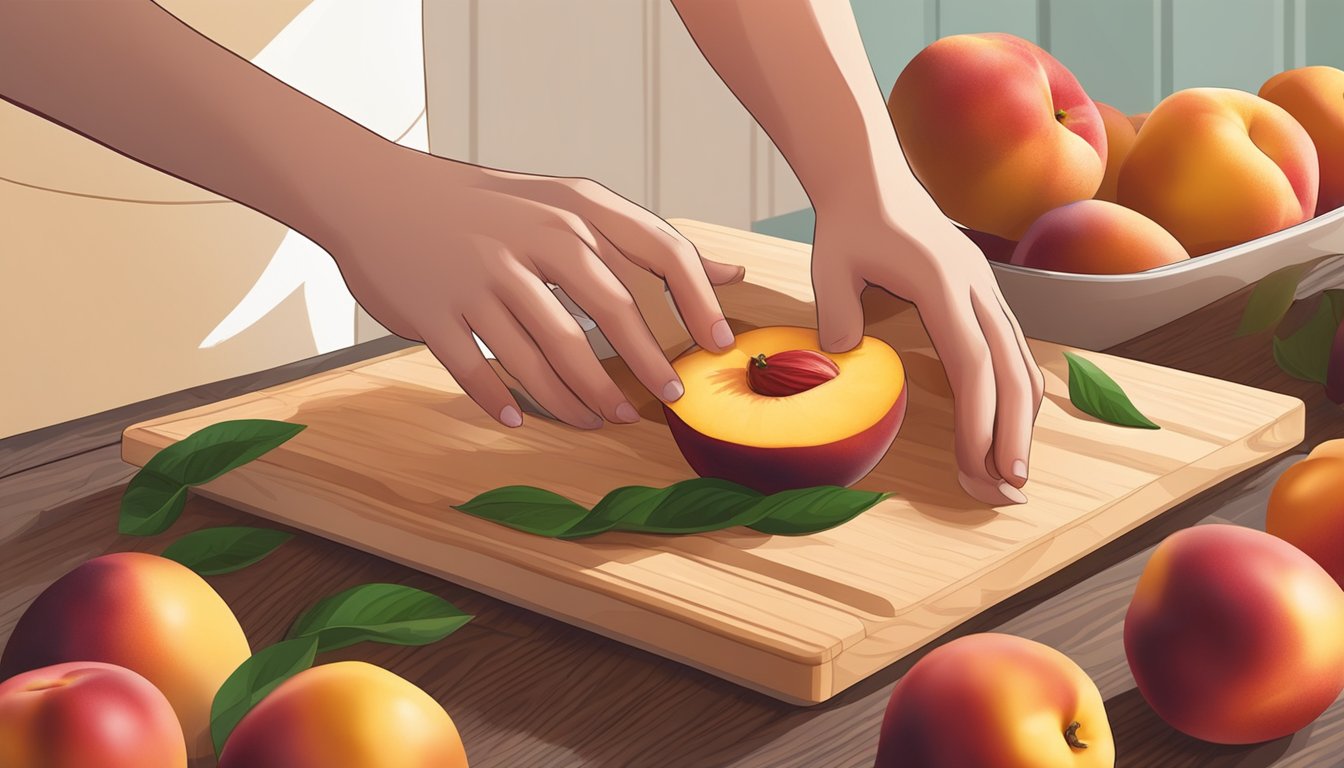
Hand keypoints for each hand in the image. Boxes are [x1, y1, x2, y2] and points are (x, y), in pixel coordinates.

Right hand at [321, 148, 743, 428]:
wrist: (375, 193)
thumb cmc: (487, 207)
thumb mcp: (566, 204)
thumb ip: (644, 241)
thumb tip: (731, 274)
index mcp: (573, 208)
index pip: (660, 251)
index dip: (698, 302)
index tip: (715, 347)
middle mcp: (534, 239)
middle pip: (611, 313)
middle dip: (644, 366)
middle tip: (663, 401)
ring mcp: (481, 277)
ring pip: (548, 356)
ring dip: (581, 399)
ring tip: (598, 421)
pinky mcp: (437, 313)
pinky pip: (480, 373)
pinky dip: (503, 402)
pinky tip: (519, 420)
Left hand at [811, 210, 1043, 504]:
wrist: (871, 177)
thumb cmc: (849, 223)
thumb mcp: (829, 266)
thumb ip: (837, 313)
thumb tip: (844, 357)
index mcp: (943, 283)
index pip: (973, 364)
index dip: (980, 420)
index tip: (979, 466)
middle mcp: (978, 287)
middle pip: (1011, 372)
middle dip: (1013, 436)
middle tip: (1007, 490)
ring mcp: (987, 289)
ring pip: (1021, 364)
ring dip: (1020, 422)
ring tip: (1010, 473)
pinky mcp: (985, 294)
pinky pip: (1011, 350)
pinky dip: (1016, 394)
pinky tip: (1009, 430)